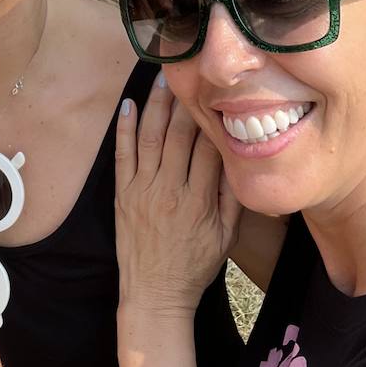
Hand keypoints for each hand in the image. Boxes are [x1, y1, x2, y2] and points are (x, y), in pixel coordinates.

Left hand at [115, 75, 240, 320]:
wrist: (155, 294)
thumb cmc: (194, 265)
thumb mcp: (226, 237)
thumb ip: (234, 198)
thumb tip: (243, 161)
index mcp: (200, 201)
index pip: (209, 148)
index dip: (214, 118)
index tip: (219, 93)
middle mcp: (171, 191)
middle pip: (179, 136)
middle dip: (186, 101)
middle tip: (192, 73)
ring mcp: (143, 190)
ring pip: (150, 138)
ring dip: (157, 105)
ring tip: (163, 77)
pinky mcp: (122, 194)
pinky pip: (122, 155)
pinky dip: (125, 128)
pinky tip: (129, 104)